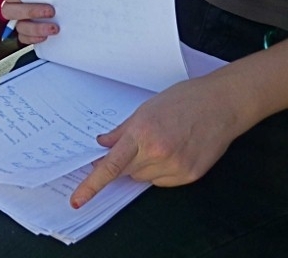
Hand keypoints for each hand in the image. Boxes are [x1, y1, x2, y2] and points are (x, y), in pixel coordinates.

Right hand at [1, 0, 58, 44]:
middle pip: (9, 10)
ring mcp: (17, 20)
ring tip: (54, 28)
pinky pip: (23, 38)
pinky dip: (33, 38)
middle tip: (51, 12)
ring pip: (18, 26)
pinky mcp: (24, 32)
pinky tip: (46, 36)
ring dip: (36, 28)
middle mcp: (13, 5)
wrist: (63, 0)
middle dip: (30, 12)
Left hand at [70, 72, 242, 207]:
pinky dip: (161, 171)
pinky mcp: (190, 176)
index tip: (78, 199)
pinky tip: (173, 150)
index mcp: (142, 132)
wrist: (220, 104)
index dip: (92, 184)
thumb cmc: (185, 100)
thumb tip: (103, 144)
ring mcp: (175, 167)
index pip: (111, 165)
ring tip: (162, 141)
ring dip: (144, 166)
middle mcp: (157, 153)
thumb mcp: (146, 108)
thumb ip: (122, 130)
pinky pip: (163, 182)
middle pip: (127, 172)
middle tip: (137, 143)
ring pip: (144, 178)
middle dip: (126, 161)